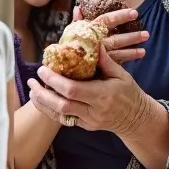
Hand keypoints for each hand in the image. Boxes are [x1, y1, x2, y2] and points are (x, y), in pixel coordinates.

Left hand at [31, 47, 156, 137]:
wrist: (137, 118)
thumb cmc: (129, 93)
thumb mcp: (121, 74)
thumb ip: (106, 60)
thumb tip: (93, 42)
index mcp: (103, 94)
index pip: (72, 90)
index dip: (54, 80)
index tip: (42, 70)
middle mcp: (94, 110)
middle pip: (62, 104)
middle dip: (43, 93)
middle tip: (32, 80)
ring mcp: (89, 120)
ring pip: (59, 115)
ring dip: (42, 102)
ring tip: (32, 90)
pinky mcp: (85, 126)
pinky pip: (63, 120)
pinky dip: (49, 110)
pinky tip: (40, 100)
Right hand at [72, 5, 148, 62]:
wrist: (61, 67)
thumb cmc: (68, 46)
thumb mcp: (71, 33)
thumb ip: (77, 21)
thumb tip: (78, 7)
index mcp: (89, 32)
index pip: (105, 21)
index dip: (120, 16)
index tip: (134, 13)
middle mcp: (96, 43)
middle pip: (116, 39)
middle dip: (131, 36)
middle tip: (146, 34)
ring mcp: (99, 55)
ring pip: (119, 51)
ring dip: (133, 48)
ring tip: (145, 45)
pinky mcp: (101, 65)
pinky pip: (118, 61)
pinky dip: (130, 57)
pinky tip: (141, 53)